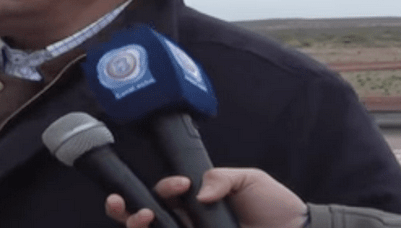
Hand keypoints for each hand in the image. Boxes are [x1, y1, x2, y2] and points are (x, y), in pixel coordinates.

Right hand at [106, 168, 307, 227]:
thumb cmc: (275, 206)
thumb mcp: (249, 179)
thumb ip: (222, 178)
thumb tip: (198, 191)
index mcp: (197, 202)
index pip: (166, 194)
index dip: (166, 187)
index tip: (182, 185)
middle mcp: (190, 222)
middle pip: (147, 218)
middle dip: (126, 210)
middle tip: (124, 205)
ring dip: (136, 224)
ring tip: (141, 218)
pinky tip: (153, 226)